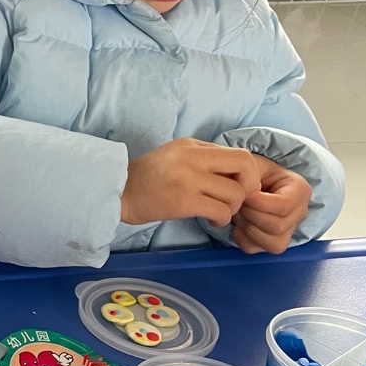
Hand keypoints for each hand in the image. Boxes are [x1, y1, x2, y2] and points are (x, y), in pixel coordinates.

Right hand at [120, 138, 261, 226]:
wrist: (117, 192)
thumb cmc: (146, 179)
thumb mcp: (175, 156)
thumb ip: (203, 160)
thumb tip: (235, 174)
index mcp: (192, 145)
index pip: (239, 154)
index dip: (247, 174)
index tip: (237, 187)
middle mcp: (192, 157)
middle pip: (245, 165)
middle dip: (248, 187)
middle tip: (235, 200)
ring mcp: (188, 178)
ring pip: (235, 193)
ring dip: (232, 208)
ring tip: (218, 213)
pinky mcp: (183, 200)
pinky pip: (221, 211)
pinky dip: (222, 219)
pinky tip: (211, 220)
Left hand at [232, 155, 311, 254]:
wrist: (248, 180)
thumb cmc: (252, 172)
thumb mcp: (252, 165)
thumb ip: (250, 175)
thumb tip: (246, 196)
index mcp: (300, 190)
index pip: (283, 206)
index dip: (257, 202)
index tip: (244, 194)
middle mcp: (299, 213)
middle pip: (277, 226)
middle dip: (250, 215)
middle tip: (238, 202)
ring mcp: (288, 230)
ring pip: (271, 242)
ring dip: (247, 227)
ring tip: (239, 211)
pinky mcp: (272, 243)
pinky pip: (255, 249)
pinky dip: (241, 237)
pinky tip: (239, 222)